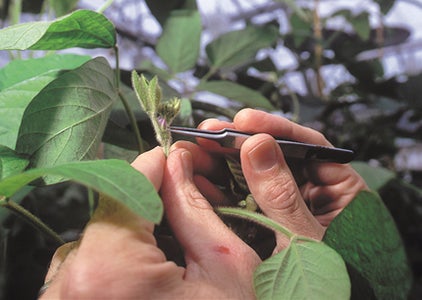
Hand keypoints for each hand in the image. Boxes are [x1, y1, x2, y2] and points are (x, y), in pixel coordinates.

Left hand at [40, 146, 259, 298]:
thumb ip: (194, 207)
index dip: (153, 166)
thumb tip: (178, 165)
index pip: (124, 190)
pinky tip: (149, 273)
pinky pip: (83, 272)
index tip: (173, 157)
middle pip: (108, 216)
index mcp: (111, 275)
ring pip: (94, 242)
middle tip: (185, 199)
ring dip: (131, 231)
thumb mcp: (226, 266)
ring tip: (172, 244)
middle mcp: (71, 292)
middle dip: (147, 201)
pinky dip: (115, 260)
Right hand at [196, 108, 367, 249]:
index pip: (309, 146)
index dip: (274, 128)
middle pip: (274, 156)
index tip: (244, 120)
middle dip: (238, 143)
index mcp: (338, 190)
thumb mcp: (307, 238)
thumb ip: (282, 194)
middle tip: (207, 133)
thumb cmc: (331, 284)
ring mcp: (284, 207)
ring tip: (194, 152)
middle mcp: (310, 193)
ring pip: (251, 177)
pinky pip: (240, 202)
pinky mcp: (263, 223)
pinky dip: (218, 191)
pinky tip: (198, 181)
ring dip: (221, 164)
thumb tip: (257, 145)